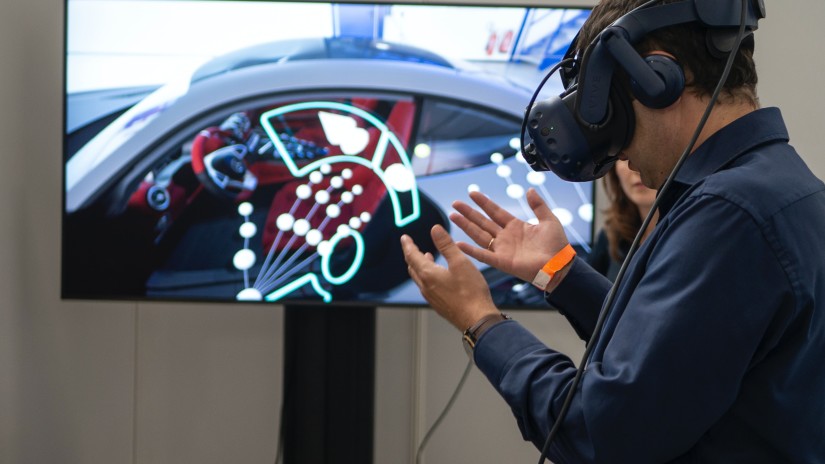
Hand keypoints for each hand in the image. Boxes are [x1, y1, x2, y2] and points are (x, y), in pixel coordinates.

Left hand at [401, 225, 498, 330]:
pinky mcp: (439, 305)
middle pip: (413, 267)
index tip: (404, 238)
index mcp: (428, 274)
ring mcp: (431, 297)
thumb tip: (435, 229)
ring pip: (419, 278)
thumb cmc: (470, 292)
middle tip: (412, 246)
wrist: (477, 319)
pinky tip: (438, 276)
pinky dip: (427, 276)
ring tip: (426, 257)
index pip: (412, 256)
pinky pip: (427, 287)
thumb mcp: (460, 262)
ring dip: (419, 266)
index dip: (408, 245)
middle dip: (412, 255)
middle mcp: (426, 287)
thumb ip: (446, 245)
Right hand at [450, 188, 569, 283]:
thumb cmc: (556, 245)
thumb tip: (530, 189)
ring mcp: (502, 249)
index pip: (495, 211)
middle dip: (469, 213)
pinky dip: (470, 250)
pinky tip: (458, 244)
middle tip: (455, 204)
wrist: (559, 265)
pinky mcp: (501, 262)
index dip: (484, 202)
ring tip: (453, 216)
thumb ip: (538, 205)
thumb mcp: (549, 220)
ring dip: (466, 226)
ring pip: (479, 235)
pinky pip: (483, 255)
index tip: (472, 193)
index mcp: (516, 226)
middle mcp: (505, 237)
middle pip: (482, 222)